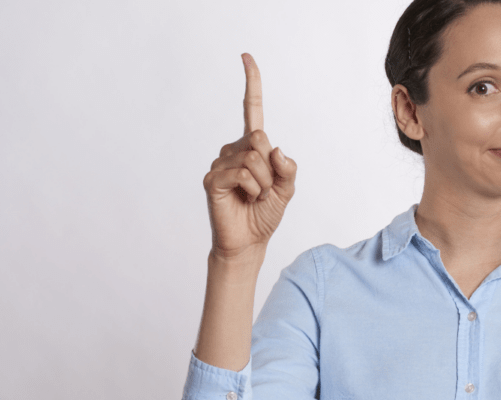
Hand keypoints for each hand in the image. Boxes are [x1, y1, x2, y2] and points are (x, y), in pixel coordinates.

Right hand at [202, 53, 297, 259]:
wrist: (249, 241)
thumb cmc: (265, 213)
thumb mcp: (287, 190)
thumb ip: (288, 168)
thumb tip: (276, 149)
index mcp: (252, 147)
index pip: (251, 110)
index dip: (251, 83)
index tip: (246, 57)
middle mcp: (233, 149)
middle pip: (260, 139)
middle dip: (271, 168)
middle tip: (264, 189)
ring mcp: (220, 162)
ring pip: (253, 159)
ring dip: (263, 183)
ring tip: (253, 196)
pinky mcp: (212, 178)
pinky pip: (242, 173)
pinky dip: (252, 188)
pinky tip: (244, 198)